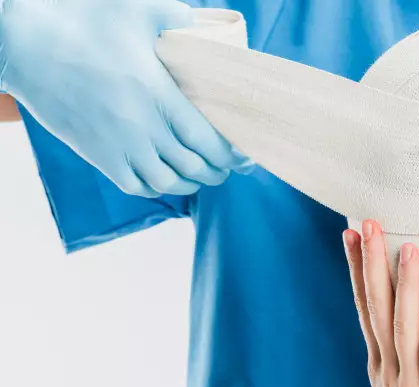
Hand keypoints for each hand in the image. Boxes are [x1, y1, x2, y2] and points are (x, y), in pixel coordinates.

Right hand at [0, 0, 252, 196]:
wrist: (26, 45)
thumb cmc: (82, 24)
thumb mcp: (136, 11)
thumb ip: (177, 18)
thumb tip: (203, 25)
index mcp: (160, 96)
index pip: (209, 141)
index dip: (231, 155)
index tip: (242, 155)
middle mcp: (143, 128)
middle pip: (194, 167)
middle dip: (217, 172)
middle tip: (226, 168)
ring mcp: (119, 145)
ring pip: (167, 182)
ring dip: (190, 183)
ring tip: (200, 176)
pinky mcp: (97, 155)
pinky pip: (135, 185)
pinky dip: (156, 187)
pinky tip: (164, 179)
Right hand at [343, 220, 418, 386]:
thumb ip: (408, 364)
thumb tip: (414, 337)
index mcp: (384, 368)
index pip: (369, 309)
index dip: (361, 270)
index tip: (353, 234)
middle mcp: (389, 371)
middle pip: (377, 308)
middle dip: (372, 263)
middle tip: (368, 222)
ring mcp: (408, 385)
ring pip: (403, 325)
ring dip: (405, 284)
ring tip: (409, 246)